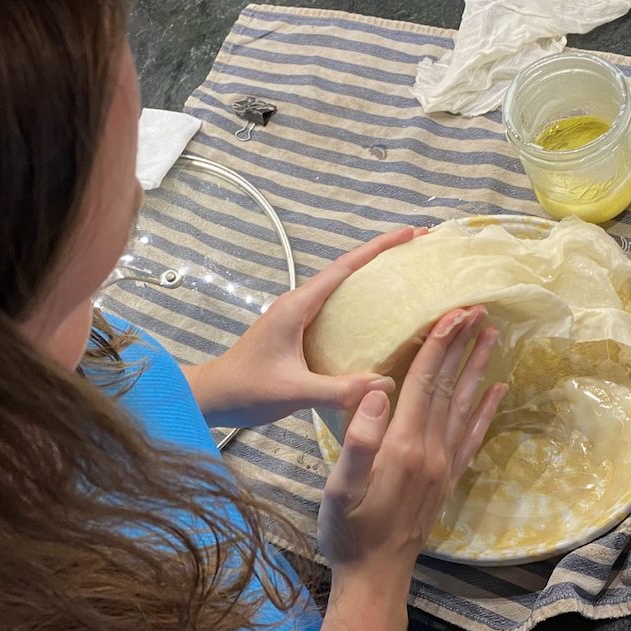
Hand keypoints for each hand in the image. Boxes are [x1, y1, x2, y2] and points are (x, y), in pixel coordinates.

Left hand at [182, 227, 424, 428]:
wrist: (212, 396)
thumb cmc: (246, 389)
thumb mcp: (294, 391)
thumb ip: (338, 389)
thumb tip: (386, 384)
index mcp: (297, 306)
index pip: (344, 268)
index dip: (378, 249)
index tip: (409, 233)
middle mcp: (298, 304)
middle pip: (347, 272)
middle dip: (382, 258)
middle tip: (418, 251)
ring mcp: (297, 317)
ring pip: (341, 291)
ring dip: (372, 281)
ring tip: (407, 279)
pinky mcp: (297, 332)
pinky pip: (335, 311)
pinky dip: (359, 307)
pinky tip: (379, 320)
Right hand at [314, 307, 505, 630]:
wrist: (374, 576)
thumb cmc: (348, 531)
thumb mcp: (339, 489)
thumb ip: (359, 441)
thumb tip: (376, 393)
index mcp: (403, 446)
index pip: (423, 384)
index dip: (438, 346)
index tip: (452, 313)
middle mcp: (431, 451)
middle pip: (449, 387)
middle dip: (461, 346)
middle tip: (478, 310)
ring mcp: (443, 465)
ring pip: (465, 406)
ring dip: (478, 369)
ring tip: (492, 338)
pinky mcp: (446, 478)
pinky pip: (472, 436)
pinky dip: (485, 410)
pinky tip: (496, 391)